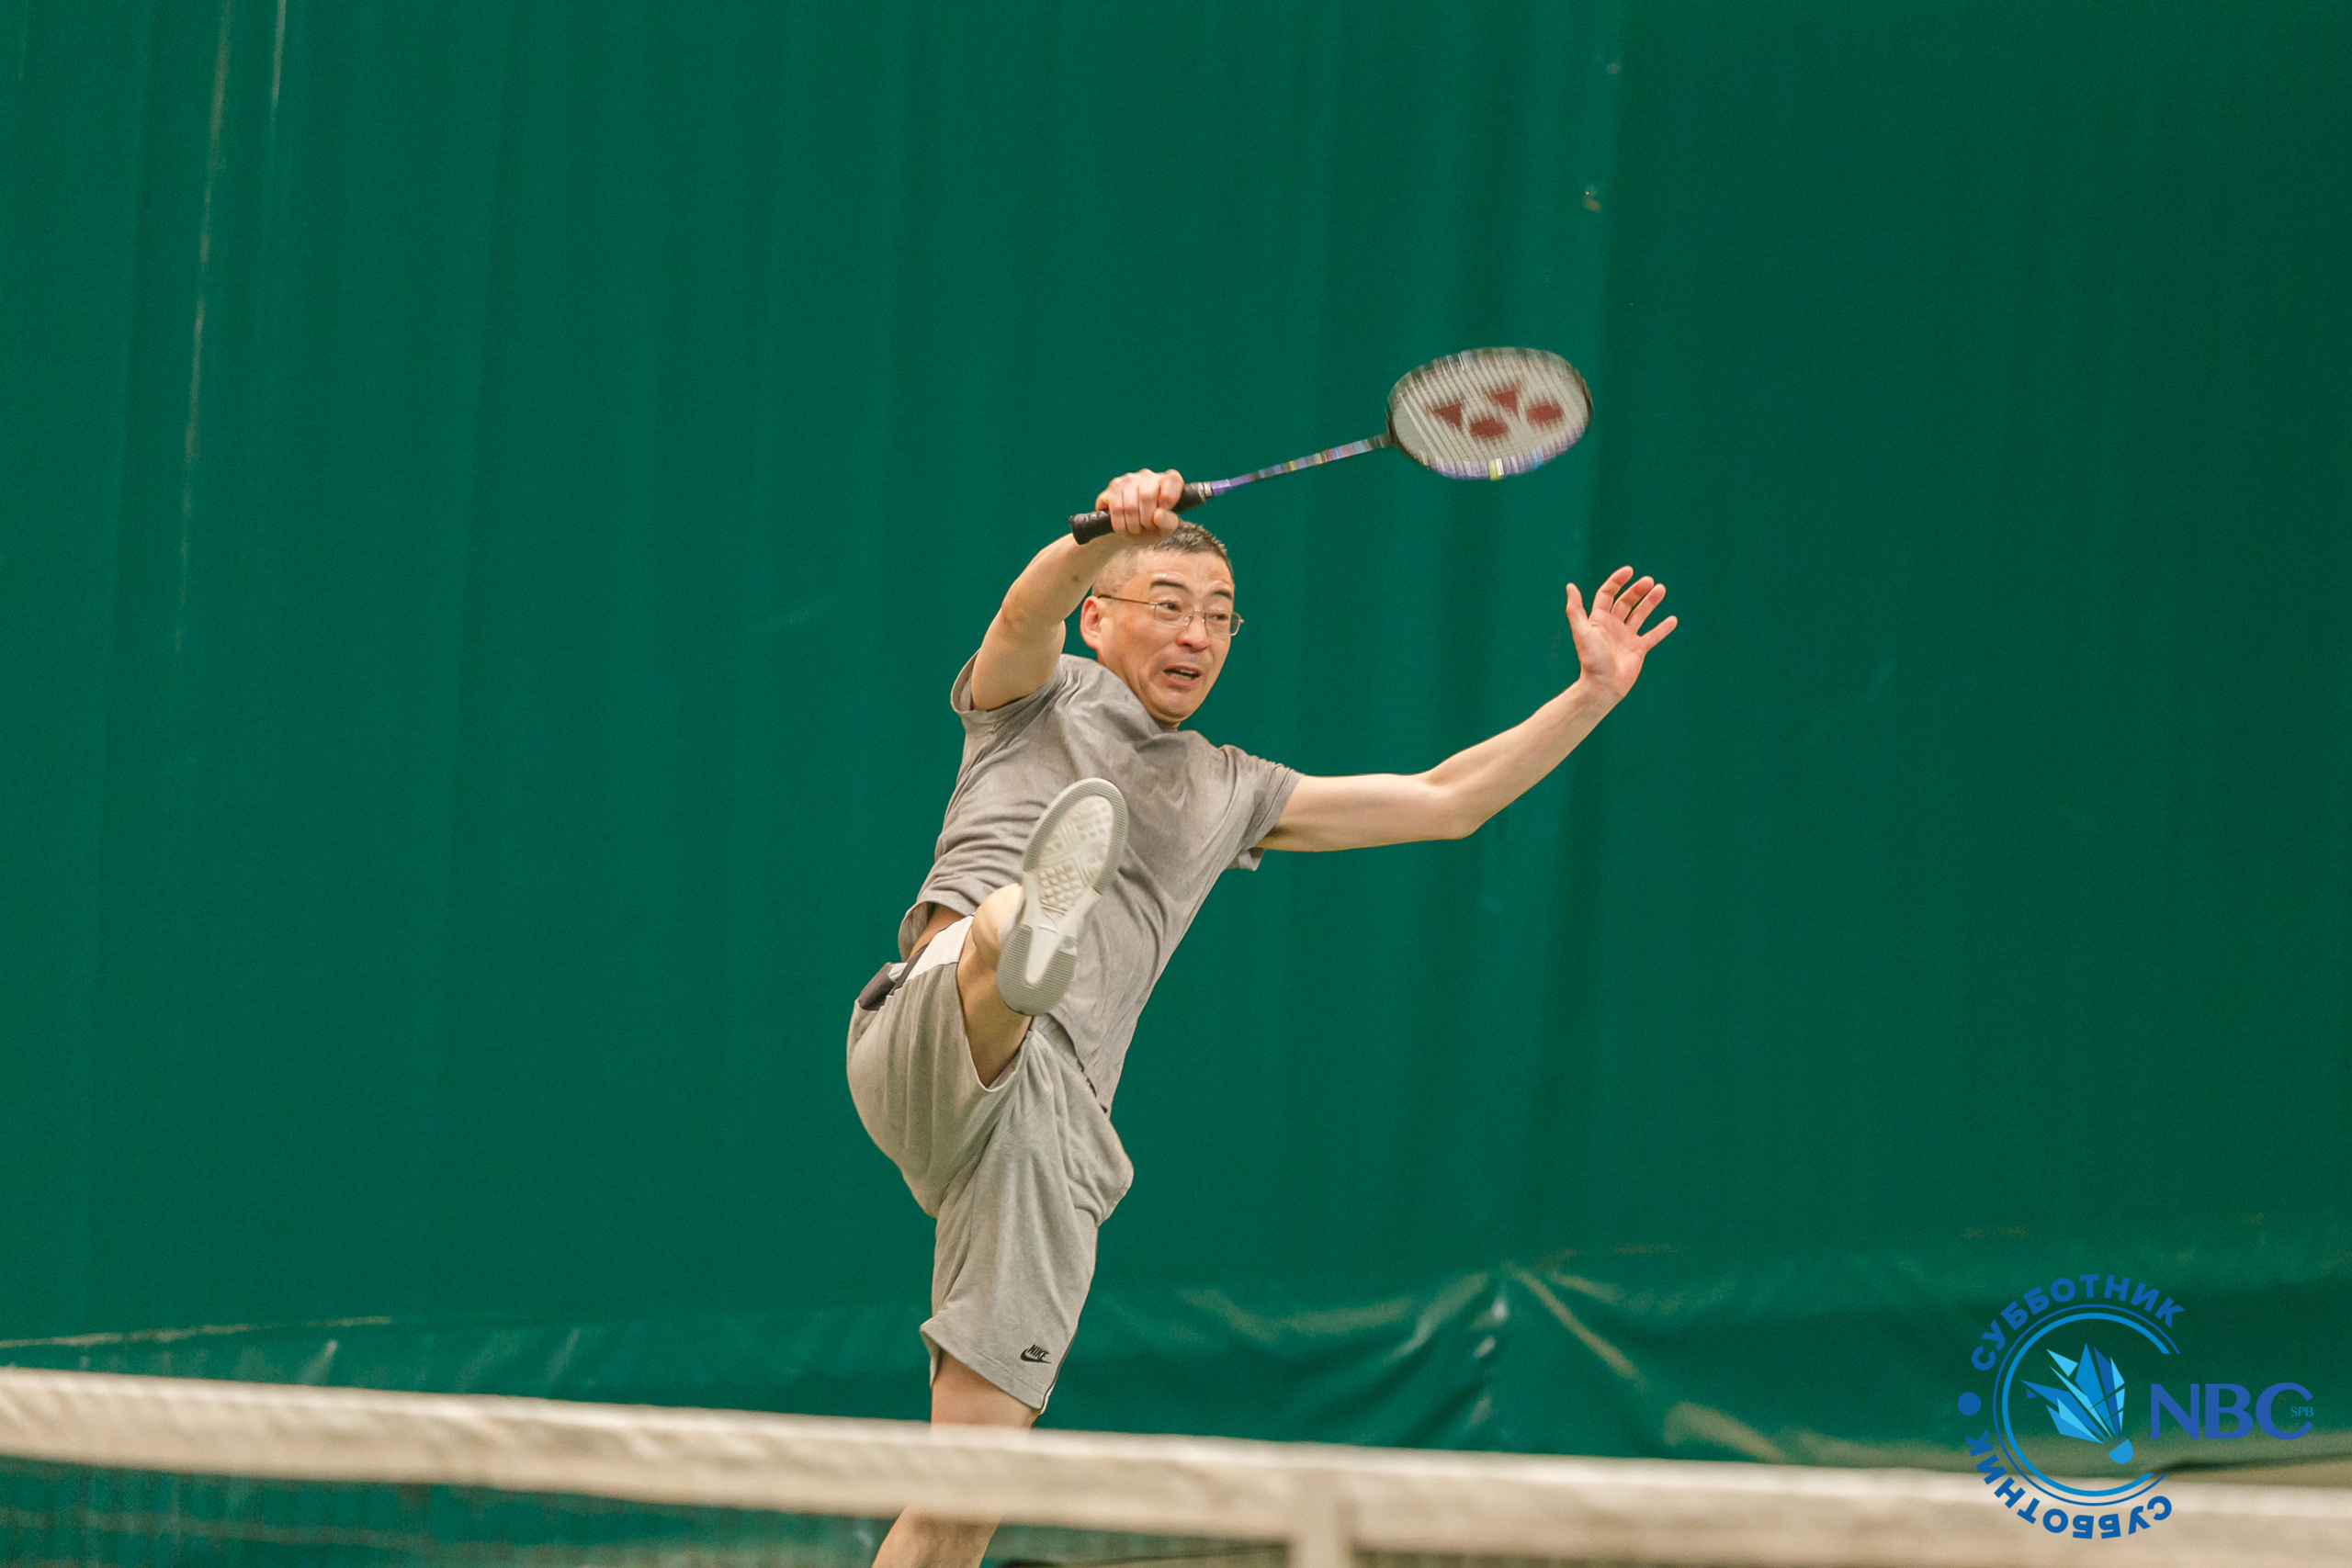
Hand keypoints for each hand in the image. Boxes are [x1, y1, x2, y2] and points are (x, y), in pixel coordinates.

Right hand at [1094, 469, 1183, 542]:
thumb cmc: (1153, 526)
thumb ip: (1168, 522)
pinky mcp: (1114, 485)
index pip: (1173, 479)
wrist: (1131, 530)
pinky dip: (1120, 523)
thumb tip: (1158, 514)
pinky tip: (1124, 525)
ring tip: (1135, 527)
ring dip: (1132, 524)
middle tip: (1146, 526)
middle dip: (1146, 519)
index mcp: (1168, 482)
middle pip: (1147, 495)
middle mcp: (1149, 476)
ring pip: (1130, 505)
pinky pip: (1116, 508)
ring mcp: (1130, 478)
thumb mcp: (1165, 529)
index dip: (1170, 495)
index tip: (1165, 509)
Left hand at [1567, 566, 1676, 701]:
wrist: (1603, 686)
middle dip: (1637, 590)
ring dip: (1650, 602)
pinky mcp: (1638, 649)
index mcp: (1598, 619)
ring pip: (1640, 615)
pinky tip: (1672, 620)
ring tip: (1661, 589)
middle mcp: (1612, 626)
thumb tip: (1570, 586)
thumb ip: (1575, 610)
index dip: (1617, 581)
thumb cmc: (1591, 660)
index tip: (1630, 571)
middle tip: (1650, 582)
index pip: (1607, 594)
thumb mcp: (1582, 632)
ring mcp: (1626, 637)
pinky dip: (1663, 628)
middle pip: (1625, 602)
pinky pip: (1652, 636)